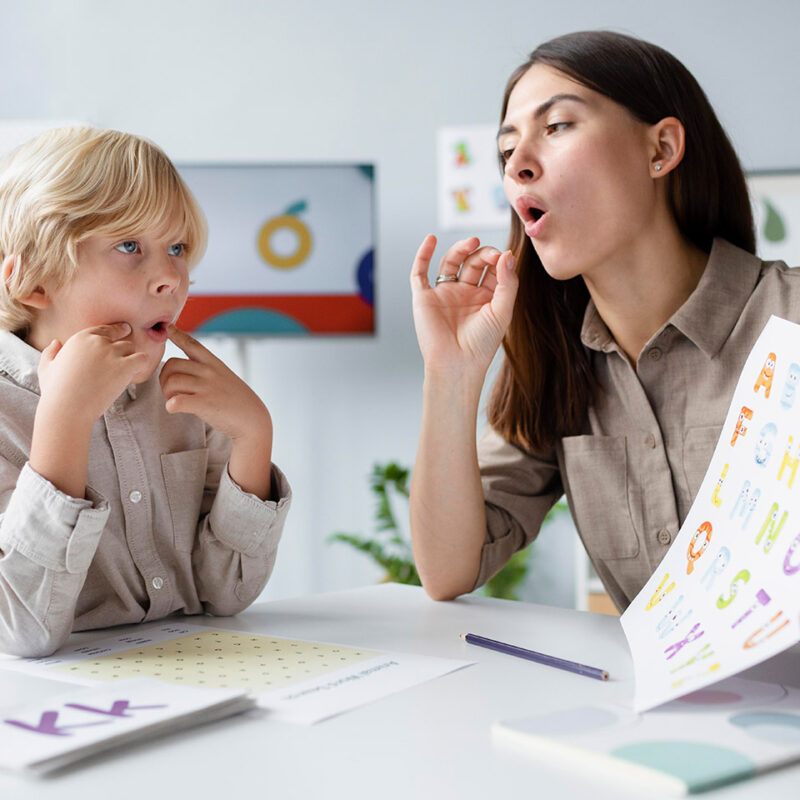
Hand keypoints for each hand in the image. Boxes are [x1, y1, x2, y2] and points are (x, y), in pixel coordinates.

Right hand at [37, 322, 147, 424]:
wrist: (67, 408)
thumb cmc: (55, 392)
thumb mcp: (46, 369)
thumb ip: (50, 353)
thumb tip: (56, 342)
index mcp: (80, 338)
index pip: (104, 329)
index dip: (115, 332)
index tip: (124, 332)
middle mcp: (97, 342)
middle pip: (120, 339)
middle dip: (121, 350)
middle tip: (123, 361)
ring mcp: (112, 353)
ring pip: (130, 348)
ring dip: (129, 358)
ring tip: (125, 373)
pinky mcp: (124, 367)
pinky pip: (142, 358)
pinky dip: (141, 365)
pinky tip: (135, 374)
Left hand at [161, 326, 272, 498]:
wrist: (252, 419)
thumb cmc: (236, 401)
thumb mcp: (224, 377)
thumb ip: (206, 371)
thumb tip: (183, 370)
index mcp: (214, 363)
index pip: (192, 344)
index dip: (178, 334)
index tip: (168, 328)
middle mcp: (210, 372)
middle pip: (172, 364)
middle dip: (164, 378)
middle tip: (170, 391)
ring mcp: (207, 387)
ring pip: (171, 382)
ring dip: (166, 393)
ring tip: (173, 401)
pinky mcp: (205, 404)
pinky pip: (176, 401)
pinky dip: (170, 406)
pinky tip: (174, 409)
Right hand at [410, 235, 517, 377]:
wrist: (457, 364)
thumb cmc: (482, 345)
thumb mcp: (502, 311)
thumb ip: (507, 282)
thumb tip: (507, 254)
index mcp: (485, 297)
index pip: (492, 269)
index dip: (498, 259)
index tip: (504, 257)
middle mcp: (465, 293)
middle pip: (473, 262)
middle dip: (482, 254)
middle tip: (490, 253)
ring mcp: (444, 294)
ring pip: (451, 262)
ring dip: (460, 249)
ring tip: (471, 242)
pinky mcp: (424, 297)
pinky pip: (420, 272)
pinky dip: (423, 254)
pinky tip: (431, 239)